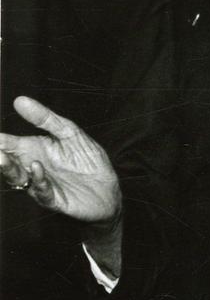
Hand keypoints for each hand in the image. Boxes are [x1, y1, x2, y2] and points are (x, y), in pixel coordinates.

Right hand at [0, 96, 121, 225]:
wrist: (108, 190)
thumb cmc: (87, 160)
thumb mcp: (70, 133)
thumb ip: (45, 119)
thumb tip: (20, 100)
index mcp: (34, 150)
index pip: (9, 144)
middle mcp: (32, 168)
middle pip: (8, 162)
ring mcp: (41, 184)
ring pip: (18, 178)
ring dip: (8, 168)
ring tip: (1, 157)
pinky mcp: (54, 198)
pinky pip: (42, 191)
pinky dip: (38, 180)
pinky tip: (36, 167)